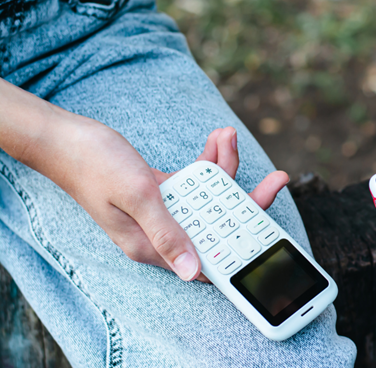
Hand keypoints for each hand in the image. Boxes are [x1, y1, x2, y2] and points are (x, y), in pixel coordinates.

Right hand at [39, 114, 285, 281]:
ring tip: (228, 136)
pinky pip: (195, 181)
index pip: (208, 256)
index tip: (270, 230)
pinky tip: (217, 139)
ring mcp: (162, 212)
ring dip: (225, 167)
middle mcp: (160, 233)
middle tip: (277, 178)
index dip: (242, 246)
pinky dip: (208, 161)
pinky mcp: (162, 192)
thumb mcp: (137, 196)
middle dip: (247, 200)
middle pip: (218, 225)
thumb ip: (167, 232)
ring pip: (210, 197)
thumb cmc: (94, 165)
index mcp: (152, 246)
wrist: (64, 138)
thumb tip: (192, 272)